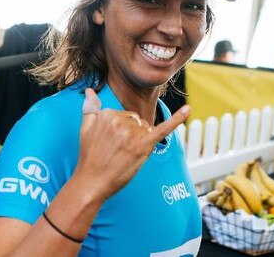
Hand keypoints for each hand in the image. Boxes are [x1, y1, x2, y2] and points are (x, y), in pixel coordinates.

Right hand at [73, 88, 190, 200]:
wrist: (91, 182)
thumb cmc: (90, 157)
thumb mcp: (85, 128)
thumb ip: (90, 108)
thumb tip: (89, 91)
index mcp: (107, 114)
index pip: (125, 116)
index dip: (122, 132)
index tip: (110, 144)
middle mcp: (120, 120)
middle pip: (137, 122)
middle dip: (132, 136)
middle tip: (117, 152)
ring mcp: (132, 133)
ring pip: (146, 129)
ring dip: (141, 141)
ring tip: (125, 155)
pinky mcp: (143, 146)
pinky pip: (163, 130)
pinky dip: (177, 119)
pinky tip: (188, 109)